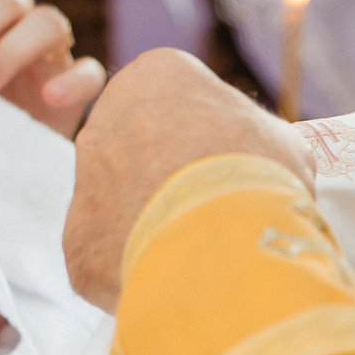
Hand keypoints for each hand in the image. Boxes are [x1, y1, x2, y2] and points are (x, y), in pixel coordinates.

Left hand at [64, 49, 314, 310]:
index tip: (229, 167)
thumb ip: (253, 140)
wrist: (220, 237)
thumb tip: (259, 161)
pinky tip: (172, 278)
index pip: (174, 104)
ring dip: (149, 224)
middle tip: (211, 212)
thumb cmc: (256, 173)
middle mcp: (104, 120)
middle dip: (168, 180)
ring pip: (118, 205)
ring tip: (196, 251)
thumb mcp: (278, 139)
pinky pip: (108, 255)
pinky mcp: (77, 240)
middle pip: (137, 151)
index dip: (207, 139)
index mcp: (153, 76)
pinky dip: (136, 268)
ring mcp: (84, 181)